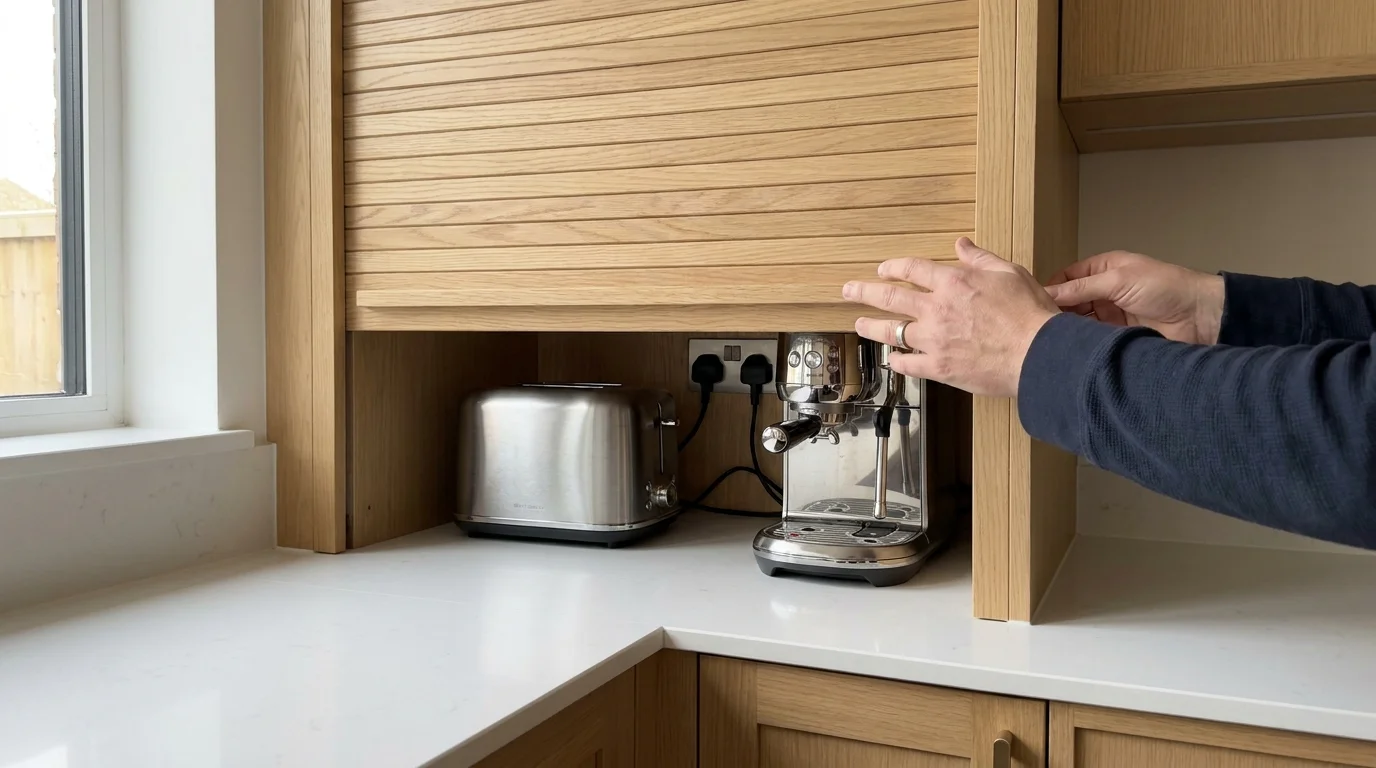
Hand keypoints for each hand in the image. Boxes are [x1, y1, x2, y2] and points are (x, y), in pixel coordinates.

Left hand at [844, 237, 1058, 397]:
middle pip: (890, 297)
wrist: (1039, 354)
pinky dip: (896, 362)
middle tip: (848, 290)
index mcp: (953, 282)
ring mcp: (934, 340)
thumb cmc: (1030, 314)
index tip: (882, 269)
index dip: (893, 267)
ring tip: (859, 324)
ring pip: (891, 331)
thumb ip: (980, 259)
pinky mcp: (938, 368)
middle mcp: (937, 309)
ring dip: (872, 326)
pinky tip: (890, 360)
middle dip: (864, 292)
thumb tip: (961, 244)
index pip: (912, 269)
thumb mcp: (1009, 273)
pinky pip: (908, 365)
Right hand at [1044, 251, 1224, 344]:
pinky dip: (1081, 341)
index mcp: (1104, 269)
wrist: (1199, 317)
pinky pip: (1092, 337)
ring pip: (1079, 321)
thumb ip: (1082, 288)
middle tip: (1035, 325)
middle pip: (1070, 301)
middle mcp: (1104, 290)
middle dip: (1055, 311)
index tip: (1031, 303)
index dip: (1050, 289)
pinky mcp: (1116, 336)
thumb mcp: (1119, 279)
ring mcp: (1110, 314)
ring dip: (1067, 328)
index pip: (1068, 278)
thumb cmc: (1163, 287)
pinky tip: (1067, 348)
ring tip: (1047, 338)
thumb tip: (1045, 293)